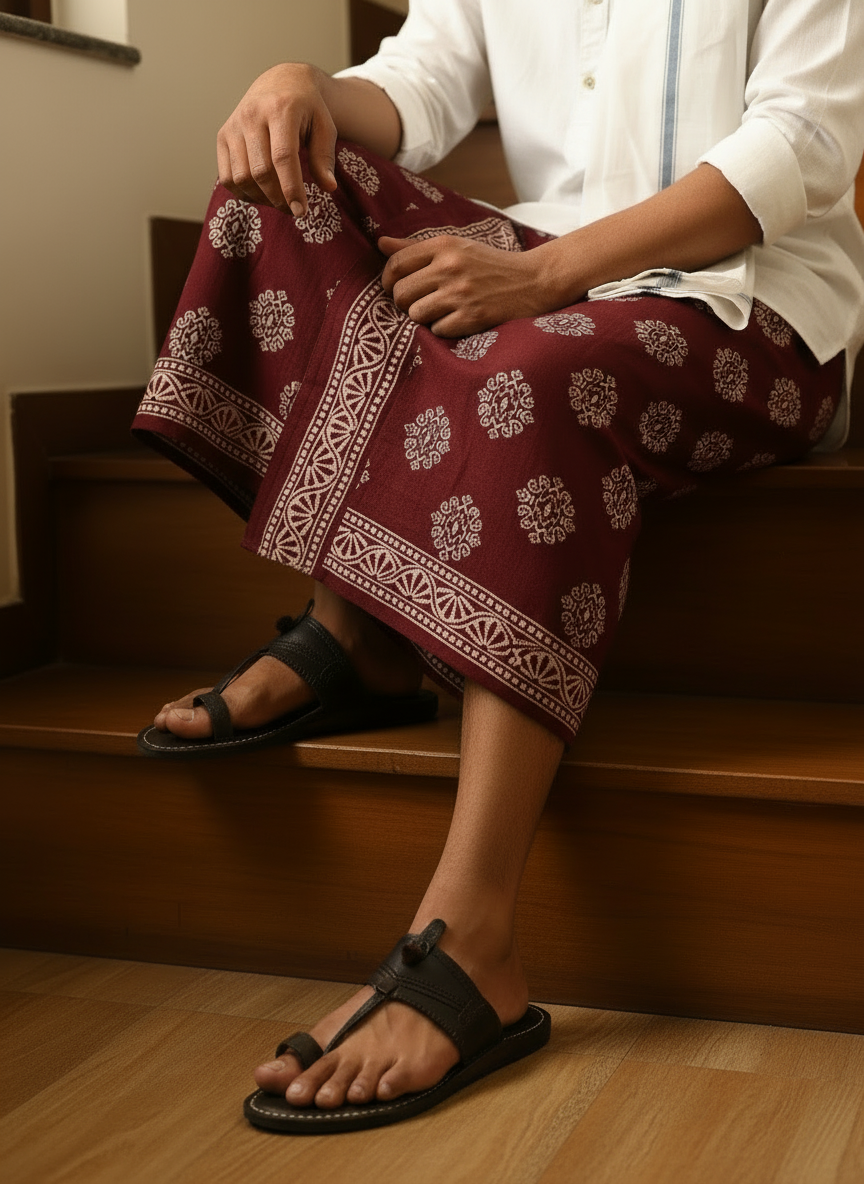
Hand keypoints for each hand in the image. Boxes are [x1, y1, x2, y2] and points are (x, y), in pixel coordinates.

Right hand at [216, 63, 336, 215]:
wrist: (280, 83)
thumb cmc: (307, 109)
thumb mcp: (324, 126)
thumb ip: (325, 157)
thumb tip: (329, 187)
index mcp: (280, 108)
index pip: (282, 157)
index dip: (291, 188)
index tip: (300, 211)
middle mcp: (252, 115)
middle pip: (260, 171)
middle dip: (278, 198)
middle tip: (293, 209)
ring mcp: (233, 126)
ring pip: (241, 177)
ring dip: (261, 199)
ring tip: (279, 201)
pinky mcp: (223, 136)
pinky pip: (227, 177)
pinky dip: (244, 193)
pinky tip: (262, 194)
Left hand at [379, 235, 564, 335]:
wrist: (532, 281)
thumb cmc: (489, 264)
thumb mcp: (456, 246)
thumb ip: (416, 247)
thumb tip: (380, 243)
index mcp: (444, 245)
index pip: (396, 264)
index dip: (388, 280)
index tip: (393, 288)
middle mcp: (450, 267)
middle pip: (401, 293)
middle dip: (404, 302)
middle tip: (418, 303)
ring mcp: (461, 294)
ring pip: (416, 314)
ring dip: (424, 317)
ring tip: (440, 311)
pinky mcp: (472, 317)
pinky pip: (437, 330)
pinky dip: (443, 329)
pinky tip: (457, 320)